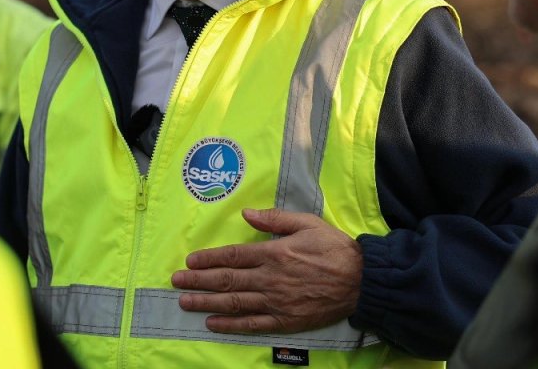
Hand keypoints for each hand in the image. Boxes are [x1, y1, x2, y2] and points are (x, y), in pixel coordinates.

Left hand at [170, 207, 361, 334]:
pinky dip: (230, 324)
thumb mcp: (306, 223)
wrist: (361, 280)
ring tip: (185, 302)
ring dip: (206, 302)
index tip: (190, 260)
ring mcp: (276, 301)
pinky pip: (252, 323)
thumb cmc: (334, 248)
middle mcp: (270, 278)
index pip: (233, 256)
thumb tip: (247, 213)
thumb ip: (275, 219)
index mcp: (274, 253)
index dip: (209, 259)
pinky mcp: (285, 319)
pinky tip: (213, 323)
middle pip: (227, 280)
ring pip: (234, 302)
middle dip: (198, 280)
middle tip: (176, 281)